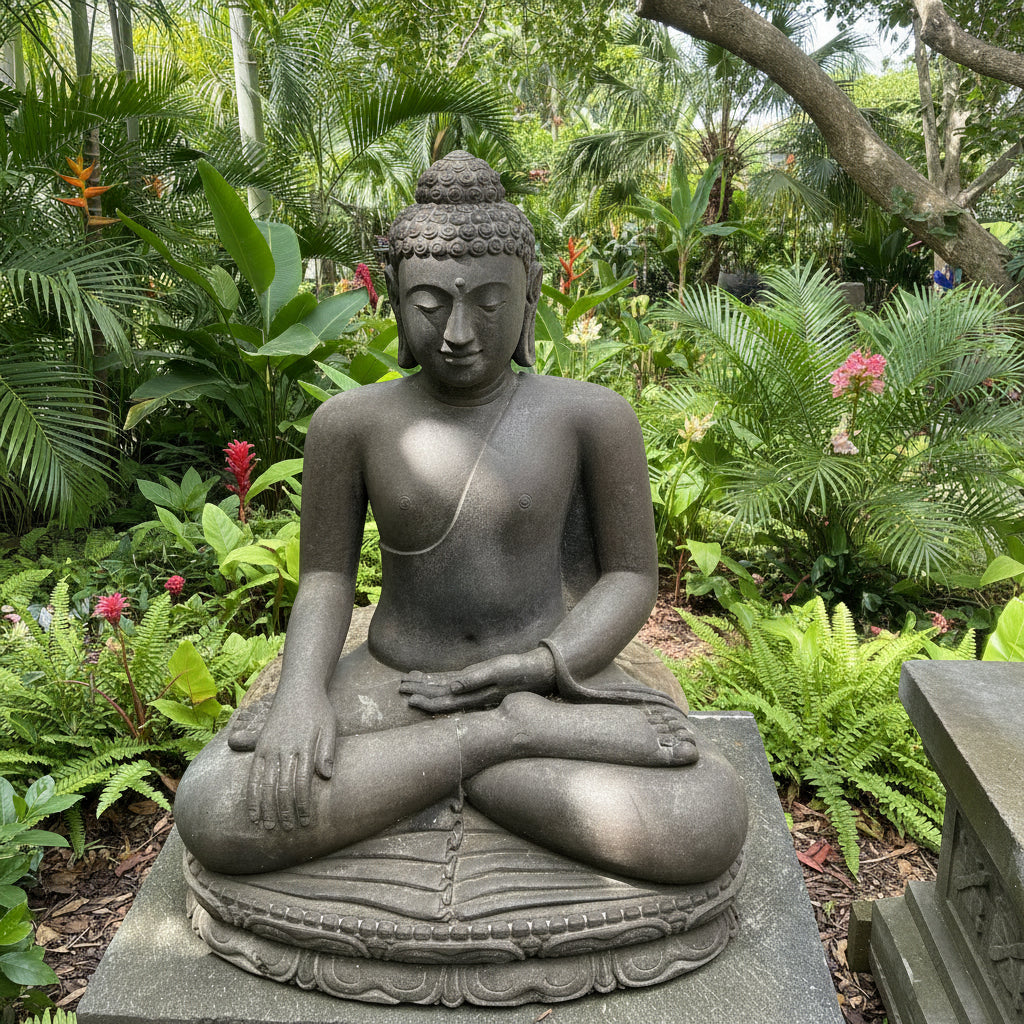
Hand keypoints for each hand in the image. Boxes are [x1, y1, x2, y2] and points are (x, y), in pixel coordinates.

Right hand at [245, 694, 336, 830]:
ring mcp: (269, 748)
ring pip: (266, 784)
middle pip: (282, 787)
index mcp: (303, 745)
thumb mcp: (329, 727)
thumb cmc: (319, 710)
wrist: (298, 689)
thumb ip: (327, 751)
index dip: (303, 805)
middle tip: (289, 830)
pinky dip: (252, 795)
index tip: (307, 822)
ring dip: (267, 808)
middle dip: (285, 812)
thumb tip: (327, 776)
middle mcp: (284, 748)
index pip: (302, 782)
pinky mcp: (260, 747)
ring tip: (269, 827)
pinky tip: (253, 812)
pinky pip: (253, 775)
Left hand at [399, 650, 553, 712]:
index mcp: (473, 694)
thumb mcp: (496, 671)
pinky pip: (453, 682)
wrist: (536, 671)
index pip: (444, 701)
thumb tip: (452, 688)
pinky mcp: (477, 681)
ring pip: (444, 690)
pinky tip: (430, 678)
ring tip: (408, 682)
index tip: (408, 699)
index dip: (426, 700)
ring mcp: (473, 689)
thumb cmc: (517, 670)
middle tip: (400, 688)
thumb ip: (475, 679)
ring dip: (426, 687)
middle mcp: (470, 694)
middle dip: (420, 692)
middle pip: (439, 696)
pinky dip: (439, 680)